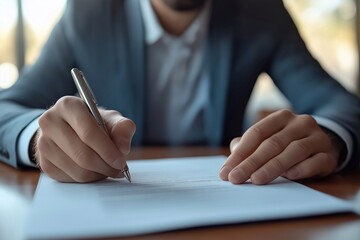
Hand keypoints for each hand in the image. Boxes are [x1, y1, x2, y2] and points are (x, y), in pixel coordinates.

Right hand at [34, 96, 135, 182]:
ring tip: (109, 169)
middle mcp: (50, 122)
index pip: (89, 133)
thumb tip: (123, 148)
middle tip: (118, 170)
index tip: (121, 161)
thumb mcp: (110, 118)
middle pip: (83, 154)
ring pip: (77, 170)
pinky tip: (95, 171)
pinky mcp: (43, 162)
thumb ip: (123, 128)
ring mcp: (43, 143)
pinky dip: (88, 179)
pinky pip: (70, 179)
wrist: (68, 128)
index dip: (108, 150)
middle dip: (105, 166)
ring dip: (98, 174)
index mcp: (68, 106)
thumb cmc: (93, 122)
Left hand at [219, 109, 340, 184]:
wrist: (325, 145)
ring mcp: (317, 138)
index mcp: (281, 117)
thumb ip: (249, 146)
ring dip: (272, 167)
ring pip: (293, 151)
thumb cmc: (288, 143)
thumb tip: (232, 156)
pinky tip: (288, 176)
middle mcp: (300, 123)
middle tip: (236, 178)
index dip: (240, 153)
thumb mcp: (269, 139)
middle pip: (272, 143)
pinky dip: (301, 169)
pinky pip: (315, 162)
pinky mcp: (328, 155)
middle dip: (251, 162)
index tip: (226, 171)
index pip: (256, 133)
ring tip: (256, 180)